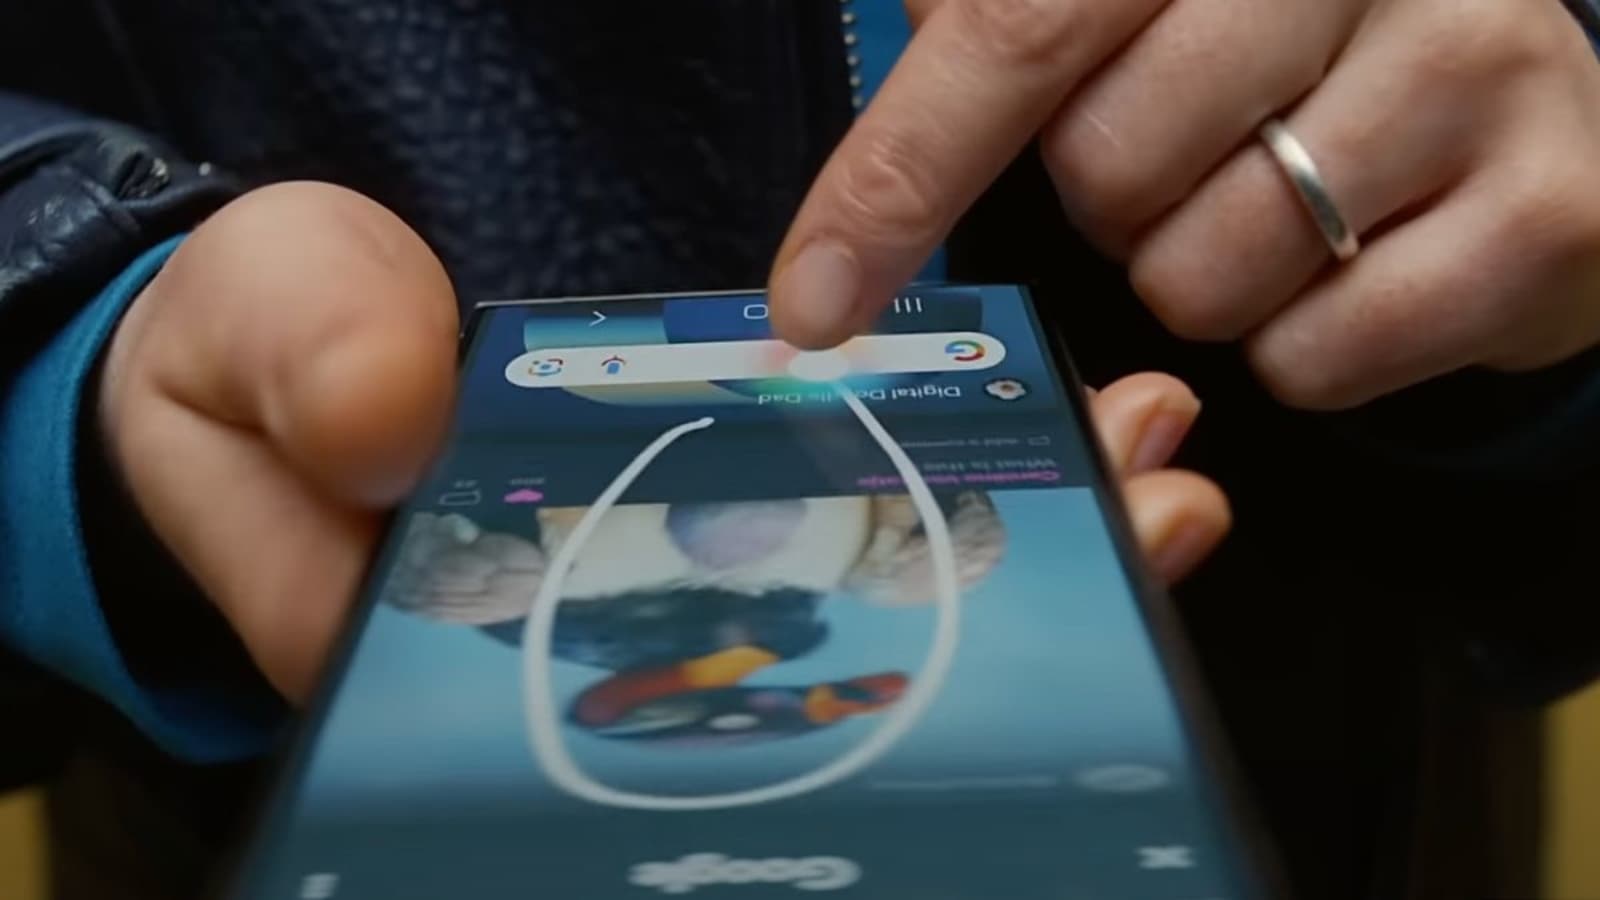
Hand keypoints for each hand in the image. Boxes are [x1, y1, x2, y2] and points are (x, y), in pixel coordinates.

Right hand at [100, 182, 1223, 705]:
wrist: (278, 338)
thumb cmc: (252, 366)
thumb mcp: (254, 342)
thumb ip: (306, 365)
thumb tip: (391, 411)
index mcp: (497, 655)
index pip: (673, 713)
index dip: (838, 689)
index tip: (975, 631)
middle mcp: (612, 637)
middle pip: (818, 660)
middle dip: (986, 603)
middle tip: (1134, 529)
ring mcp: (671, 567)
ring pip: (859, 585)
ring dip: (1013, 529)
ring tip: (1134, 467)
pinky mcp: (710, 491)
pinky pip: (846, 493)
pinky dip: (958, 458)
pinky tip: (1051, 417)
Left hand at [769, 0, 1599, 408]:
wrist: (1520, 112)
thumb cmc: (1289, 52)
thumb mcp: (1139, 6)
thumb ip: (1002, 19)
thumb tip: (894, 31)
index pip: (1017, 35)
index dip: (899, 176)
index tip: (813, 302)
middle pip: (1107, 171)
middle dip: (1111, 205)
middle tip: (1190, 157)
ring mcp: (1477, 68)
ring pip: (1205, 275)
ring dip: (1201, 278)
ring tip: (1281, 208)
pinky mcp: (1548, 207)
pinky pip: (1318, 356)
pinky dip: (1301, 351)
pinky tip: (1356, 269)